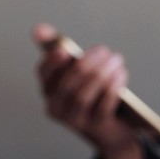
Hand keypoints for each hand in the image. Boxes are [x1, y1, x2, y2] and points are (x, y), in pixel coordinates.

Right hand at [33, 23, 143, 158]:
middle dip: (86, 65)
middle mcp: (57, 107)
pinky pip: (102, 106)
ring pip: (83, 96)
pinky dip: (112, 88)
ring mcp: (75, 120)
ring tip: (116, 60)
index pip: (44, 74)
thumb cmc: (90, 93)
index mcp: (49, 91)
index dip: (53, 62)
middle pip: (67, 84)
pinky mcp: (95, 127)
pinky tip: (120, 74)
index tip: (64, 49)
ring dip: (101, 74)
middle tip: (104, 50)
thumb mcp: (75, 72)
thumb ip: (58, 50)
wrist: (110, 129)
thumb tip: (39, 29)